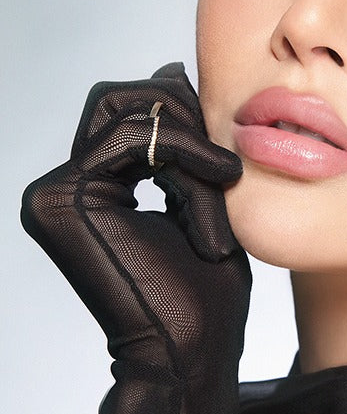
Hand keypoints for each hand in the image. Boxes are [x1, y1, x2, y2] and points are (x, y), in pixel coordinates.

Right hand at [21, 63, 250, 413]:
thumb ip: (180, 137)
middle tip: (218, 161)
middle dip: (180, 112)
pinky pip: (135, 138)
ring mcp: (58, 191)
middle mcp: (68, 184)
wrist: (195, 344)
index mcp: (97, 182)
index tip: (219, 152)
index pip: (132, 108)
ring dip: (189, 139)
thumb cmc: (203, 282)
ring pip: (129, 110)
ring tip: (222, 181)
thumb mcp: (199, 189)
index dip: (183, 110)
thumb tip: (168, 70)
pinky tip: (220, 181)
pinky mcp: (63, 199)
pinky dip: (187, 152)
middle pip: (119, 97)